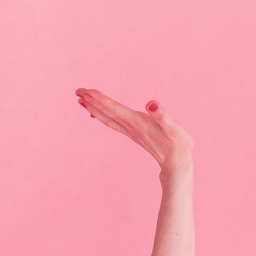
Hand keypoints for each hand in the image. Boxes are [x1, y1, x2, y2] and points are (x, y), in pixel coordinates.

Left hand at [76, 89, 191, 174]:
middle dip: (92, 101)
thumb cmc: (179, 145)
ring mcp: (131, 132)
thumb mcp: (174, 128)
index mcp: (138, 122)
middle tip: (77, 91)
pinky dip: (103, 116)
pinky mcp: (134, 134)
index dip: (100, 99)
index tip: (85, 91)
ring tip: (81, 100)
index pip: (115, 109)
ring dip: (94, 109)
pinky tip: (96, 114)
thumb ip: (162, 116)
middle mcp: (131, 127)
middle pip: (107, 113)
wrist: (177, 165)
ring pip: (108, 119)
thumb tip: (151, 104)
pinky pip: (113, 124)